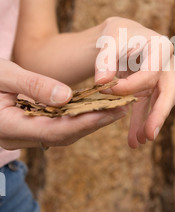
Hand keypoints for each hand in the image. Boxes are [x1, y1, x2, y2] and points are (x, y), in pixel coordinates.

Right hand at [0, 59, 127, 149]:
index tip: (112, 111)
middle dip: (94, 123)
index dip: (86, 122)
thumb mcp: (2, 74)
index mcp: (8, 127)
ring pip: (61, 133)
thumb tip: (67, 96)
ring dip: (88, 121)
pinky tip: (93, 106)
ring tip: (116, 106)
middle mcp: (16, 137)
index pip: (56, 130)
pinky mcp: (26, 127)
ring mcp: (20, 134)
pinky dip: (75, 117)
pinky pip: (55, 126)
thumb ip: (32, 86)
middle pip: (63, 135)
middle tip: (124, 108)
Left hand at [94, 17, 174, 147]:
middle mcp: (167, 64)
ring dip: (150, 123)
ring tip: (139, 142)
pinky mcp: (152, 90)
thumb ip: (105, 59)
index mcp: (161, 48)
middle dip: (158, 115)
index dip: (130, 87)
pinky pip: (148, 108)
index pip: (150, 74)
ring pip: (160, 104)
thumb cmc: (117, 34)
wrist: (119, 35)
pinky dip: (141, 123)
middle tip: (149, 135)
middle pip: (168, 93)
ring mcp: (162, 79)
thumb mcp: (110, 39)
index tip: (106, 92)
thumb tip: (101, 83)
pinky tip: (134, 141)